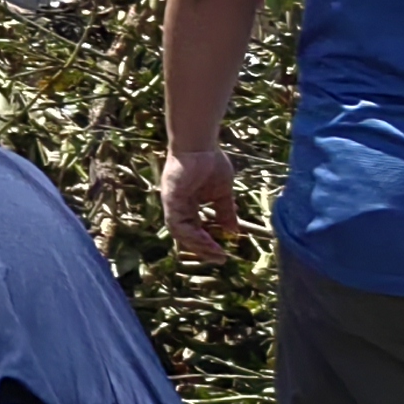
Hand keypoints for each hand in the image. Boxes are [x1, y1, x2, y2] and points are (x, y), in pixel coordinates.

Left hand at [162, 145, 244, 262]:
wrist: (201, 144)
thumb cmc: (210, 163)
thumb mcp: (222, 193)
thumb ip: (225, 212)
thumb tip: (234, 231)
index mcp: (187, 205)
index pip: (194, 230)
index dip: (207, 243)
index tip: (222, 253)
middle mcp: (177, 207)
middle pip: (185, 235)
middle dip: (202, 249)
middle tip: (218, 259)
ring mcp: (172, 203)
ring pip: (180, 232)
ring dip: (197, 245)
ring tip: (215, 253)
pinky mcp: (170, 199)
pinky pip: (177, 222)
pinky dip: (191, 234)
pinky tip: (206, 241)